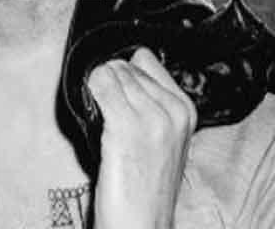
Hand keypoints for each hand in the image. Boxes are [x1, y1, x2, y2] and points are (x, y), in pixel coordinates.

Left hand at [87, 47, 197, 228]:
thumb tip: (119, 76)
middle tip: (104, 109)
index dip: (125, 73)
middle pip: (125, 66)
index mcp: (185, 111)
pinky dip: (89, 91)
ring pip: (110, 72)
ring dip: (97, 88)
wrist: (142, 226)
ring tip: (100, 117)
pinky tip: (91, 114)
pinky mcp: (125, 126)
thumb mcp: (163, 141)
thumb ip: (151, 107)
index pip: (146, 61)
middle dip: (110, 81)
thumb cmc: (146, 189)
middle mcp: (172, 110)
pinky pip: (98, 85)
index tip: (116, 90)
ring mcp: (150, 117)